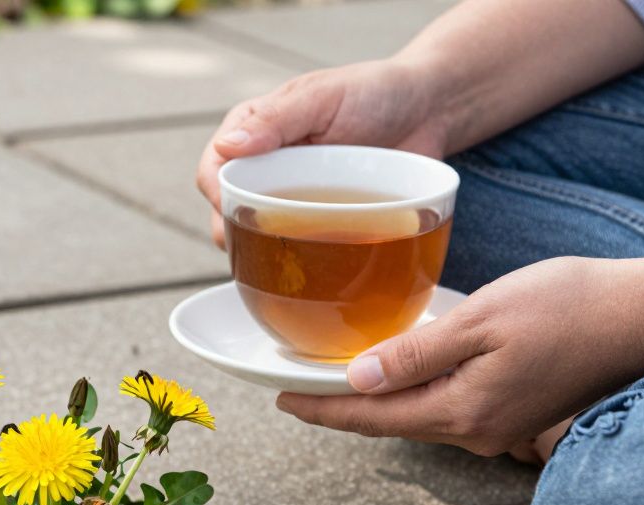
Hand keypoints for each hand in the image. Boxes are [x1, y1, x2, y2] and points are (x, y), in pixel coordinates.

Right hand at [197, 59, 449, 246]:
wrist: (430, 112)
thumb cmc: (375, 91)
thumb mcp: (323, 97)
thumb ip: (276, 119)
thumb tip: (228, 146)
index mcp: (253, 133)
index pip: (213, 174)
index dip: (217, 200)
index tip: (237, 217)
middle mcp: (266, 171)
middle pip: (229, 216)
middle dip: (242, 239)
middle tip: (274, 249)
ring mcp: (293, 201)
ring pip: (261, 241)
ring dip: (271, 259)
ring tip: (298, 265)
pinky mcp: (322, 225)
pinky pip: (302, 253)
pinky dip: (305, 268)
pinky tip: (322, 275)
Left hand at [276, 257, 643, 457]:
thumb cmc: (569, 308)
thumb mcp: (482, 320)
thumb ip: (416, 354)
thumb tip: (357, 381)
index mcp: (461, 412)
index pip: (371, 419)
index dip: (321, 410)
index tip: (278, 400)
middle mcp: (475, 432)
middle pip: (390, 423)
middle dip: (341, 408)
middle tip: (293, 387)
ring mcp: (497, 427)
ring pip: (418, 416)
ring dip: (376, 400)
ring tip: (333, 379)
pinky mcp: (514, 411)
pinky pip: (446, 406)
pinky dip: (412, 391)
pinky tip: (397, 371)